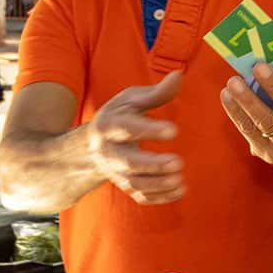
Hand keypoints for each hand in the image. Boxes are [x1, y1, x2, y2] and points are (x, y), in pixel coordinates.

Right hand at [86, 71, 184, 205]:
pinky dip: (160, 197)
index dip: (149, 130)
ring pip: (133, 183)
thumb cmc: (119, 116)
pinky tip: (180, 190)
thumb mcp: (131, 100)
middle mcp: (108, 151)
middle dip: (152, 165)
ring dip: (157, 184)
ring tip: (180, 179)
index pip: (127, 128)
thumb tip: (178, 76)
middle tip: (178, 162)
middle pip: (127, 162)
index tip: (174, 130)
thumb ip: (156, 93)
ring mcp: (115, 172)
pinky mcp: (124, 186)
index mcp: (108, 125)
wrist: (92, 146)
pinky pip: (140, 197)